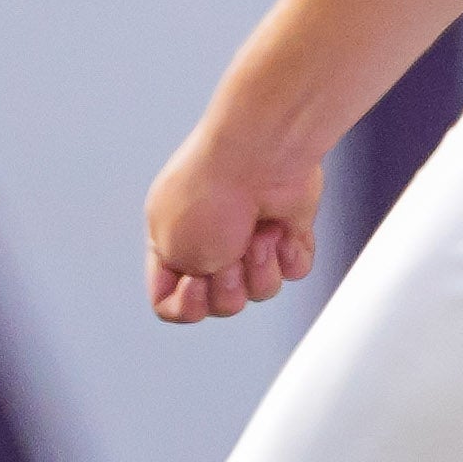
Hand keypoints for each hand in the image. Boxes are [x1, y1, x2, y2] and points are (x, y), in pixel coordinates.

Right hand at [144, 117, 322, 322]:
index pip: (169, 302)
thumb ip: (178, 285)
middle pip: (221, 303)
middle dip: (229, 287)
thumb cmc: (211, 194)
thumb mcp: (170, 249)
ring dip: (260, 267)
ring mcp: (250, 237)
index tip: (195, 282)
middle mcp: (209, 242)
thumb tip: (208, 288)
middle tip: (230, 253)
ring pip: (260, 291)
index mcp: (170, 243)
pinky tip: (281, 228)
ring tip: (259, 233)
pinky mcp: (288, 230)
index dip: (185, 305)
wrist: (262, 155)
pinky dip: (289, 254)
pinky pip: (293, 270)